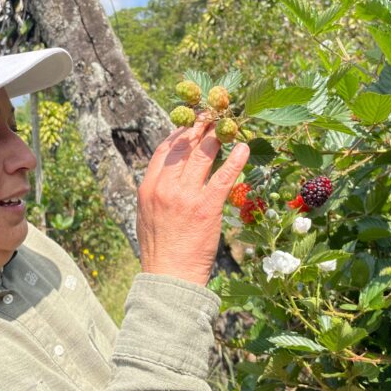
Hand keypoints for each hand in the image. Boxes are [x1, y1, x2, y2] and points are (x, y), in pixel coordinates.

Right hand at [137, 120, 248, 284]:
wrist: (169, 276)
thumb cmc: (160, 250)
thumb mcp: (147, 216)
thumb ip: (156, 193)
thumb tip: (168, 176)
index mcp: (148, 188)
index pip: (164, 151)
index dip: (178, 133)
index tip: (189, 124)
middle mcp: (165, 187)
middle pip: (183, 148)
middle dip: (198, 128)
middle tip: (211, 114)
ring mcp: (186, 196)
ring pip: (202, 157)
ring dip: (216, 137)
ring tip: (226, 124)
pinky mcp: (206, 208)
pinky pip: (223, 178)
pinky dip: (234, 160)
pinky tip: (243, 148)